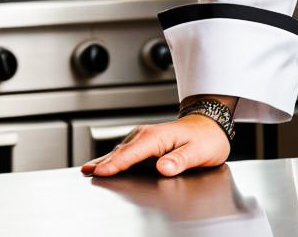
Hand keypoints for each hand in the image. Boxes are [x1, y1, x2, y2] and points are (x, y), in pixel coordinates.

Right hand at [80, 114, 230, 177]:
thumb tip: (164, 167)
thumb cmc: (207, 138)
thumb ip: (180, 160)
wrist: (212, 125)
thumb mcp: (199, 151)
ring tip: (87, 170)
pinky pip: (125, 150)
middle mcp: (148, 134)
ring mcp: (145, 137)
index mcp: (158, 137)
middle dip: (103, 162)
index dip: (116, 163)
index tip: (101, 172)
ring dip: (104, 160)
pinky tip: (103, 165)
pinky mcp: (145, 141)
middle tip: (86, 173)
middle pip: (122, 151)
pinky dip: (112, 158)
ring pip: (120, 150)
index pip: (132, 153)